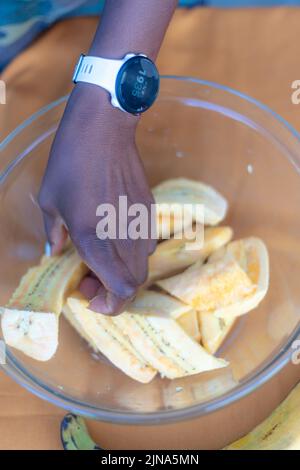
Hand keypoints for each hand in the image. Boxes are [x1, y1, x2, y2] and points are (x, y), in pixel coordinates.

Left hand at [38, 83, 155, 314]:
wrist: (104, 130)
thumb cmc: (70, 163)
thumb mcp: (50, 202)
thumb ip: (54, 235)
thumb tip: (54, 253)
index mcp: (94, 240)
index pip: (121, 292)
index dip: (108, 304)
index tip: (89, 295)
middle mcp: (123, 237)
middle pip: (134, 285)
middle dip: (112, 292)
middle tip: (90, 276)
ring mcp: (141, 224)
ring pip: (143, 266)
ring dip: (123, 272)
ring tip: (102, 256)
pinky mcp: (150, 211)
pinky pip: (147, 244)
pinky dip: (132, 252)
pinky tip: (115, 234)